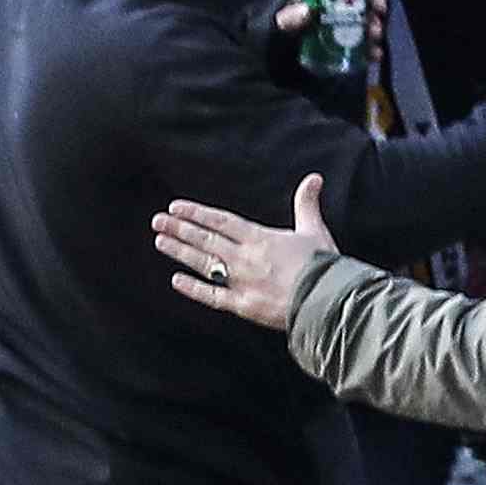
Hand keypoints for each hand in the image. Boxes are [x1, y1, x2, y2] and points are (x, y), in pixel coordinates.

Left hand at [155, 175, 337, 331]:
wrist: (327, 300)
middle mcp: (245, 257)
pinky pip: (212, 296)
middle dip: (180, 229)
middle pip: (206, 239)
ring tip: (160, 241)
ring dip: (180, 252)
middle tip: (157, 221)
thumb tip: (313, 178)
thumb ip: (307, 204)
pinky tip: (176, 281)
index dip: (197, 213)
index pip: (221, 221)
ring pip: (204, 263)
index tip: (176, 207)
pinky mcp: (243, 306)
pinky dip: (193, 289)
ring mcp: (241, 282)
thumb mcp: (315, 230)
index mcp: (260, 238)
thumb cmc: (323, 266)